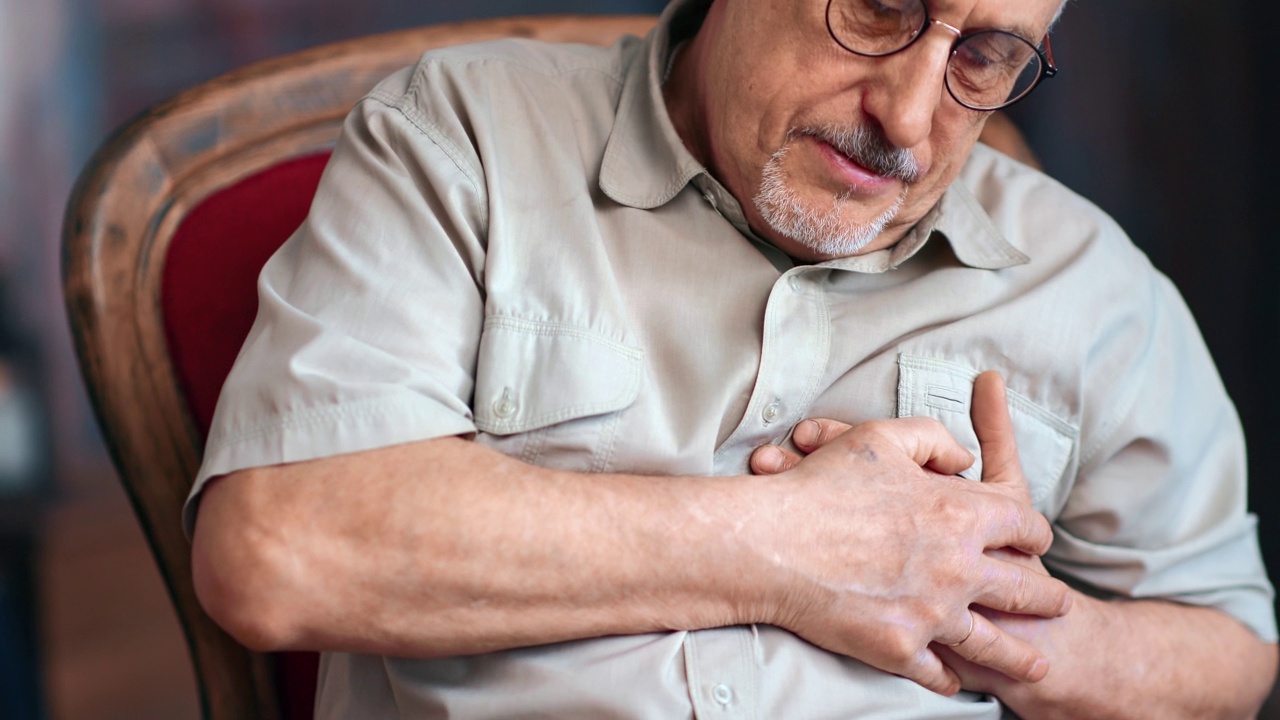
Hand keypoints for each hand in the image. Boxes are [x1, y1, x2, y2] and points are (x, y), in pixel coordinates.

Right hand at [746, 371, 1070, 695]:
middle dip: (1045, 595)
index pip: (1023, 524)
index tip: (1035, 537)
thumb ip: (933, 440)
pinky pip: (937, 671)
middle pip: (1022, 587)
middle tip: (1057, 601)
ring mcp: (931, 614)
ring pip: (992, 642)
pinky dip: (949, 677)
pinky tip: (957, 679)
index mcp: (960, 513)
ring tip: (1038, 662)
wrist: (772, 544)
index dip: (1034, 530)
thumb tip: (964, 458)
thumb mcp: (881, 437)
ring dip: (1018, 652)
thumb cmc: (822, 486)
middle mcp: (957, 568)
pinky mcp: (900, 649)